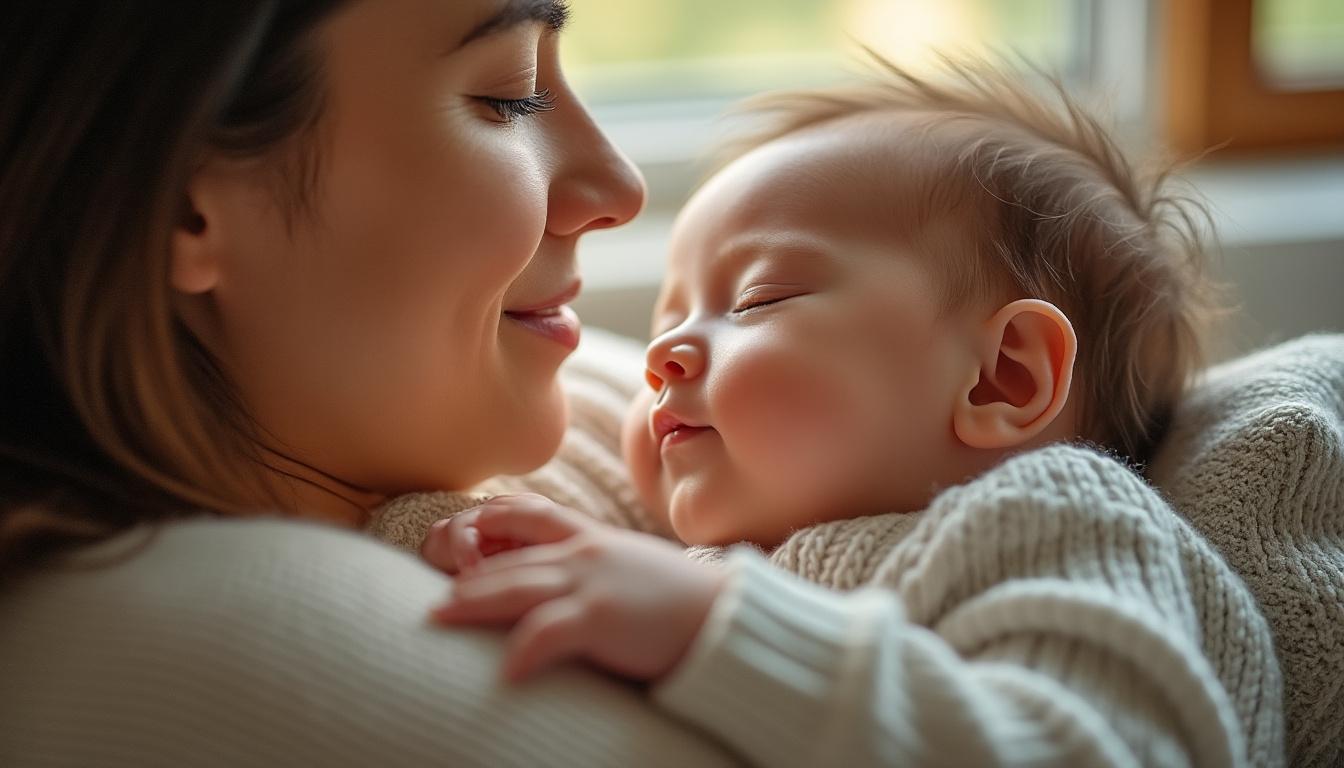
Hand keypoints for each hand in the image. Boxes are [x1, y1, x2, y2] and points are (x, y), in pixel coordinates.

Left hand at [427, 502, 726, 683]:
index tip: (458, 534)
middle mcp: (582, 553)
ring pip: (515, 586)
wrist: (723, 613)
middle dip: (463, 570)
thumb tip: (564, 581)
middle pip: (507, 554)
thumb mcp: (628, 566)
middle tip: (430, 588)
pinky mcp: (600, 618)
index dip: (486, 520)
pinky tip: (504, 673)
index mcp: (589, 537)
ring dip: (472, 601)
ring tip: (438, 614)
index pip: (526, 512)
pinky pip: (548, 632)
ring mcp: (589, 583)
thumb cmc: (677, 597)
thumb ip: (594, 565)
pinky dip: (523, 651)